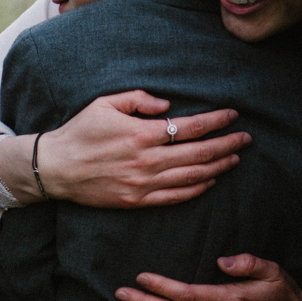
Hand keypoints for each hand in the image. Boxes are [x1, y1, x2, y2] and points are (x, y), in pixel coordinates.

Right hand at [25, 91, 249, 208]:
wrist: (55, 168)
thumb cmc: (80, 131)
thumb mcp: (106, 103)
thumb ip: (139, 99)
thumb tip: (168, 106)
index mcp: (142, 134)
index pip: (191, 127)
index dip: (216, 122)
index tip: (233, 116)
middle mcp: (147, 161)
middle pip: (199, 154)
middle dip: (227, 144)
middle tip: (246, 138)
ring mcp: (144, 184)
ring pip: (192, 177)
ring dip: (218, 167)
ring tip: (235, 158)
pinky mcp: (137, 201)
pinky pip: (176, 197)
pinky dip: (197, 189)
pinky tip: (211, 181)